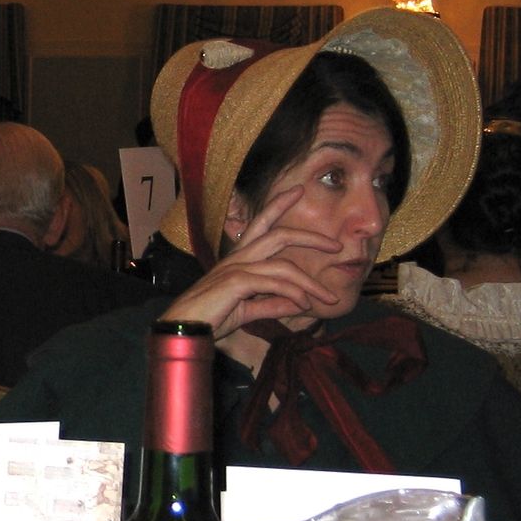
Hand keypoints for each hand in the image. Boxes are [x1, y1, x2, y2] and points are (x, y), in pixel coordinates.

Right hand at [161, 185, 341, 339]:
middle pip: (280, 234)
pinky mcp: (236, 282)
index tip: (298, 190)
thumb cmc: (211, 318)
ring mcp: (237, 268)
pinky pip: (275, 283)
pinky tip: (306, 305)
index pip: (262, 224)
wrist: (184, 329)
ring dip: (311, 283)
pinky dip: (294, 293)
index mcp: (239, 258)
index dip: (279, 204)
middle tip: (336, 245)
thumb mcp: (248, 310)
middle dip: (311, 237)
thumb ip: (273, 304)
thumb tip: (299, 303)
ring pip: (284, 265)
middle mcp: (239, 257)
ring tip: (330, 297)